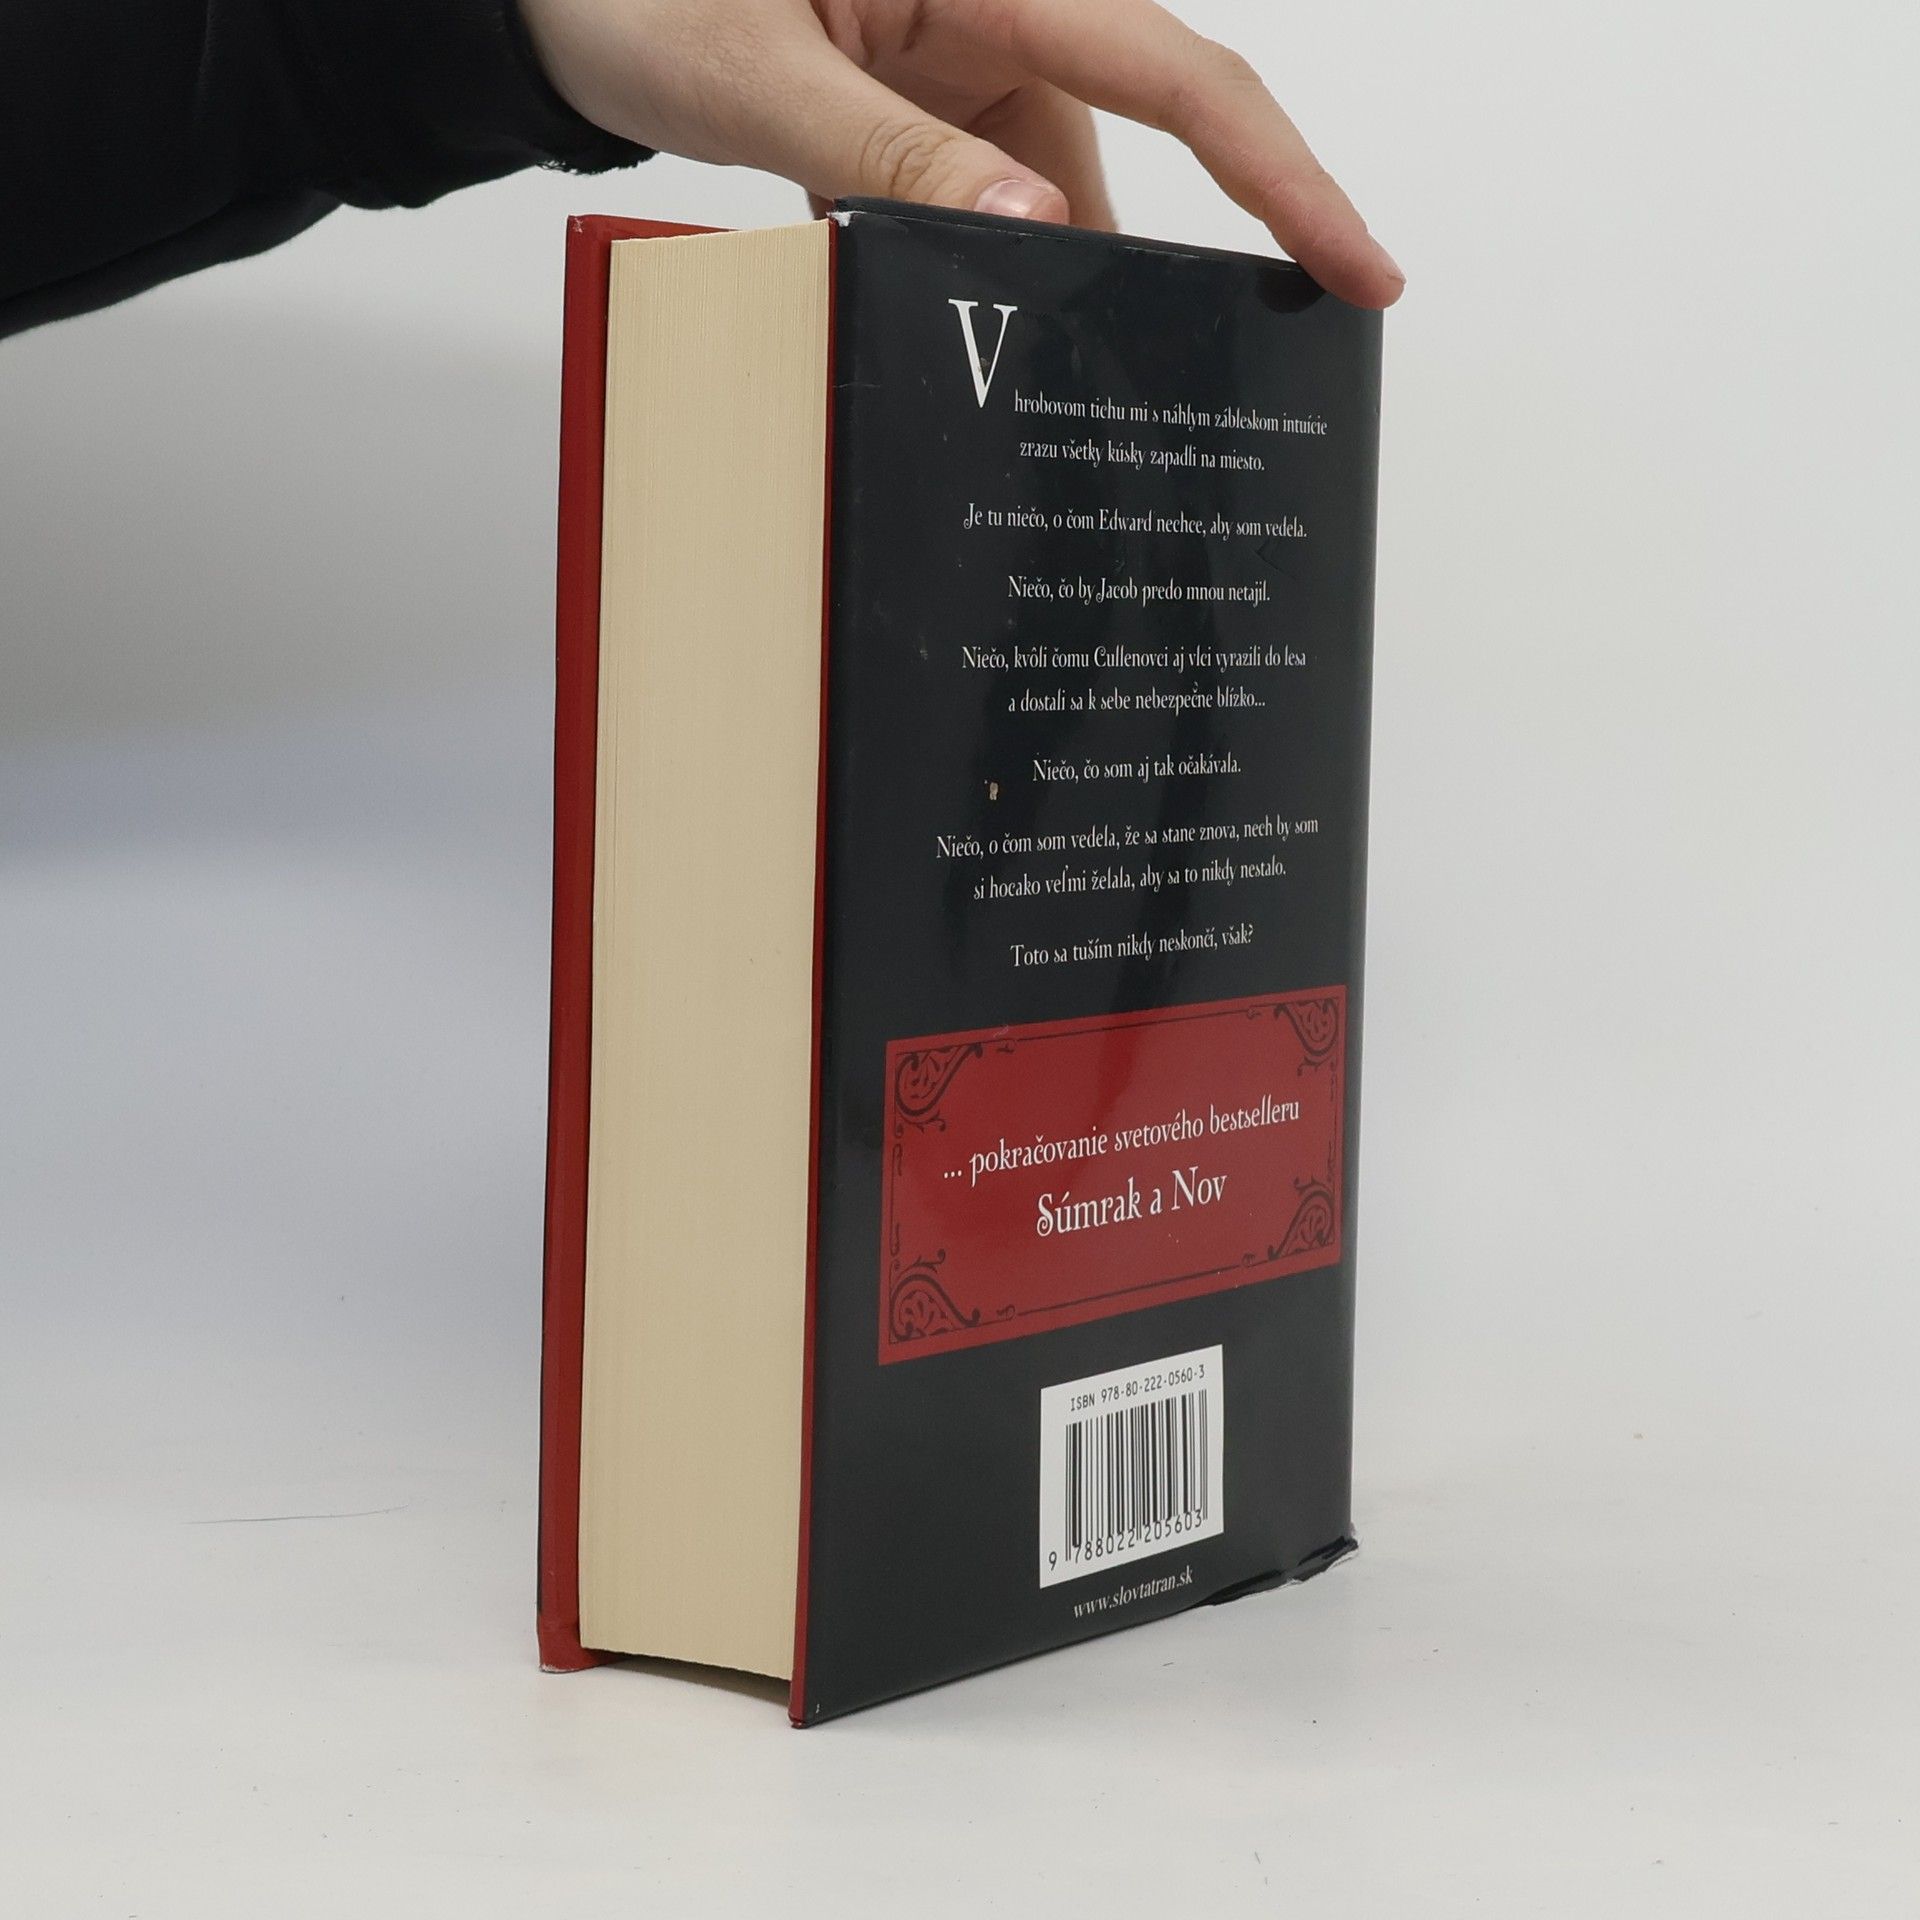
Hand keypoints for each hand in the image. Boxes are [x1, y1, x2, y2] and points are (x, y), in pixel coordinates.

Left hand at [519, 0, 1403, 307]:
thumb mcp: (754, 79)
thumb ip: (887, 156)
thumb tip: (1029, 234)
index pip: (1179, 73)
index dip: (1284, 174)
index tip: (1358, 264)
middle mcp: (997, 5)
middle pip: (1133, 143)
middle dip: (1132, 266)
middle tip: (1143, 385)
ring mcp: (965, 58)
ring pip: (1054, 188)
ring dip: (1024, 276)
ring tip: (986, 353)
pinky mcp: (929, 100)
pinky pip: (987, 191)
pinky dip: (970, 258)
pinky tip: (932, 307)